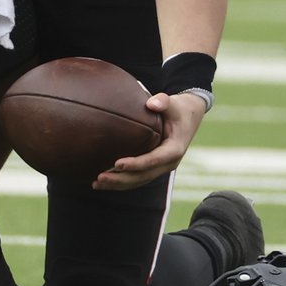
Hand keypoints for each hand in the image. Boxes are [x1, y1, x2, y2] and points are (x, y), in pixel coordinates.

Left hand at [91, 90, 206, 190]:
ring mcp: (161, 167)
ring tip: (96, 183)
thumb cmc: (178, 109)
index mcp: (174, 149)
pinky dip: (121, 181)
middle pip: (143, 176)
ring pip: (139, 181)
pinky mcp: (154, 167)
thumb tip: (151, 103)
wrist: (189, 118)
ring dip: (118, 184)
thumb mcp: (173, 103)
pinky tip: (103, 181)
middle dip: (121, 179)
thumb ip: (163, 101)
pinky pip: (137, 178)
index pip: (154, 160)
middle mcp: (169, 163)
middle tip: (100, 177)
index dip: (136, 164)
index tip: (117, 163)